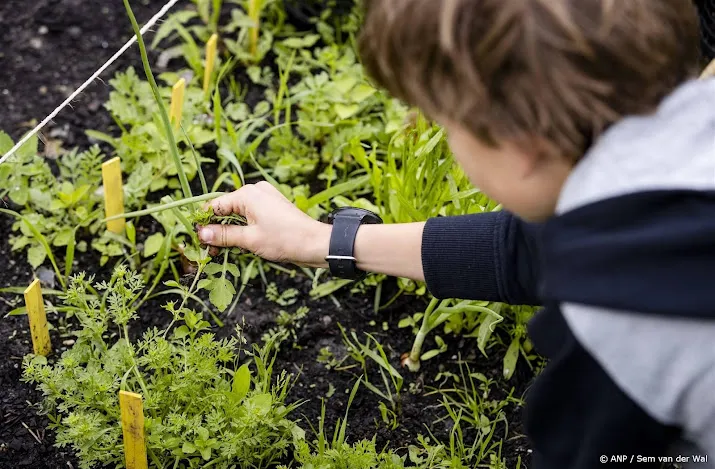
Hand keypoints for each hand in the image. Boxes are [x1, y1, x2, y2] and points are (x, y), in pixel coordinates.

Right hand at [196, 181, 330, 267]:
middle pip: (226, 210)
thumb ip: (223, 235)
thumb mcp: (249, 240)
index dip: (205, 223)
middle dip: (217, 230)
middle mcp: (255, 191)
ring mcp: (265, 198)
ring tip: (225, 251)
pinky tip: (241, 245)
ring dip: (230, 232)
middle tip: (211, 252)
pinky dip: (243, 229)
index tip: (198, 241)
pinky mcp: (272, 206)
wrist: (315, 243)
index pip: (215, 206)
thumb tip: (201, 234)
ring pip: (237, 214)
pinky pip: (250, 216)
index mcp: (247, 194)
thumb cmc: (284, 239)